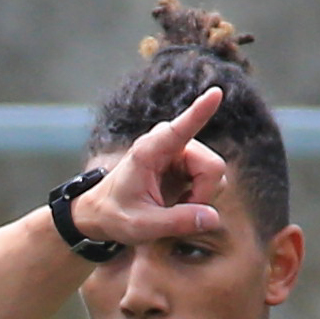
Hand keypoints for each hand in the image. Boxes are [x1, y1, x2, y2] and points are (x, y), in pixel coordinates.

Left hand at [71, 86, 228, 244]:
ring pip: (215, 173)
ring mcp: (181, 151)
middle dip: (203, 193)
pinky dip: (200, 195)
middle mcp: (169, 143)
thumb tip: (212, 217)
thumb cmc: (115, 214)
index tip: (215, 92)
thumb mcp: (142, 226)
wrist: (104, 212)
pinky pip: (212, 177)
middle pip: (213, 166)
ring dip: (201, 195)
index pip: (180, 129)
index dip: (200, 111)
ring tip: (173, 207)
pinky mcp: (188, 161)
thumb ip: (177, 222)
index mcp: (149, 151)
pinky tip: (179, 201)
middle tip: (178, 211)